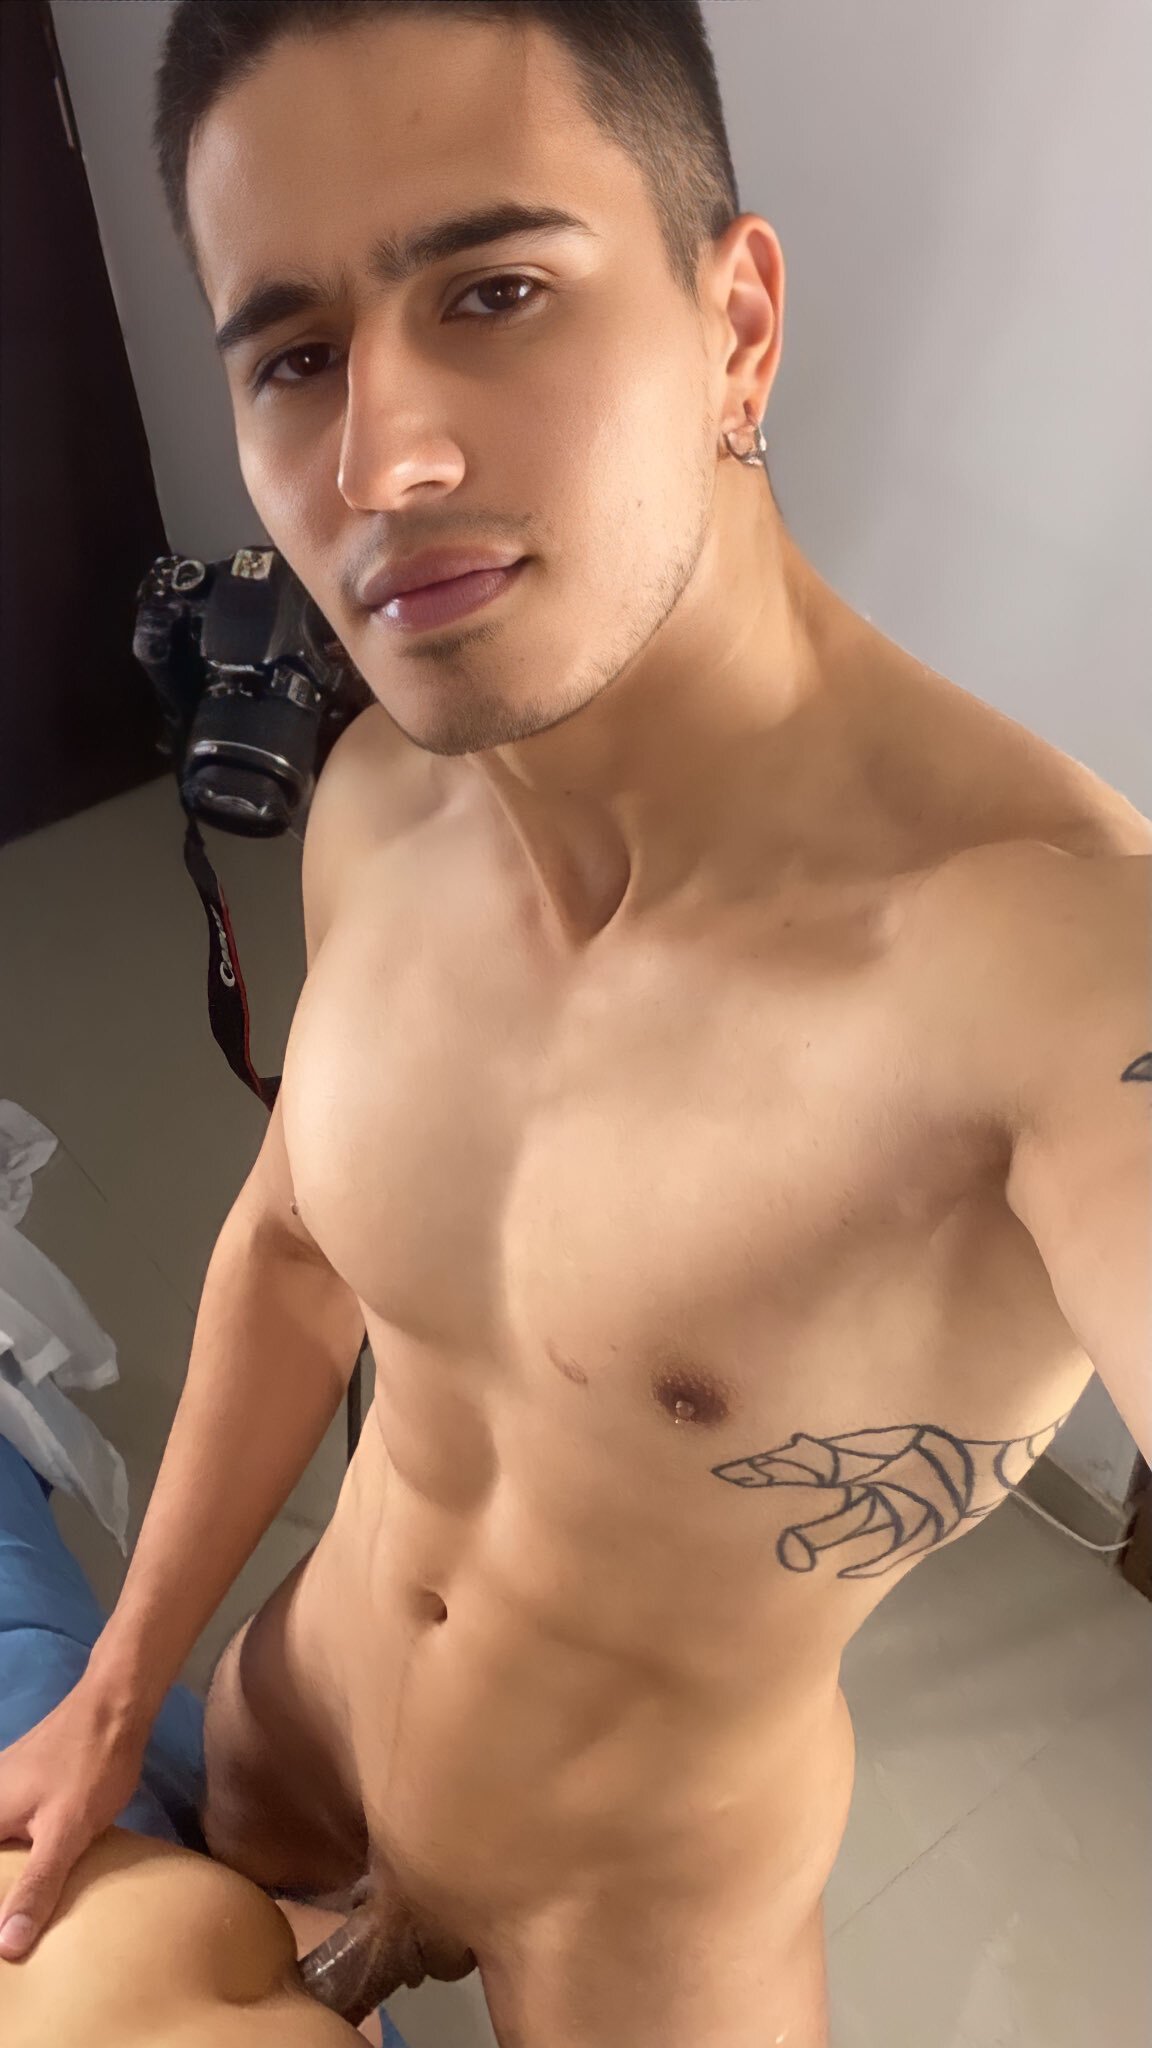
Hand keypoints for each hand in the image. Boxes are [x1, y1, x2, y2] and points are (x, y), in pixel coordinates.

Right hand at [0, 1676, 148, 1958]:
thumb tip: (7, 1947)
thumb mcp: (65, 1832)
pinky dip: (21, 1853)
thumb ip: (36, 1887)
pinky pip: (12, 1827)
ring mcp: (3, 1788)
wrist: (116, 1704)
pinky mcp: (25, 1784)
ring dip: (11, 1875)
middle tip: (16, 1929)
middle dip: (4, 1889)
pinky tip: (41, 1874)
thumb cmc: (89, 1766)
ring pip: (3, 1843)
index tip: (5, 1927)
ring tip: (23, 1914)